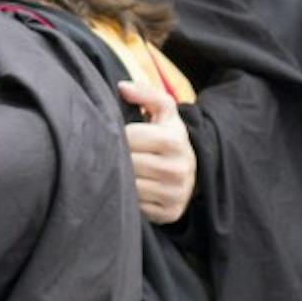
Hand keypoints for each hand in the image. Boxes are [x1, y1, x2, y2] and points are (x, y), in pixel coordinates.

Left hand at [120, 80, 196, 224]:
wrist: (191, 171)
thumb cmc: (167, 137)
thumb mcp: (163, 112)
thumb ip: (146, 94)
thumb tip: (122, 87)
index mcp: (173, 141)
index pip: (127, 138)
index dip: (116, 135)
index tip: (113, 135)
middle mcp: (177, 169)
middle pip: (127, 164)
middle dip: (115, 158)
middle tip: (109, 154)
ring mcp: (175, 194)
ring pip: (128, 187)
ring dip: (119, 179)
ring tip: (120, 170)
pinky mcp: (169, 213)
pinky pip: (135, 207)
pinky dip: (129, 199)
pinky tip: (130, 189)